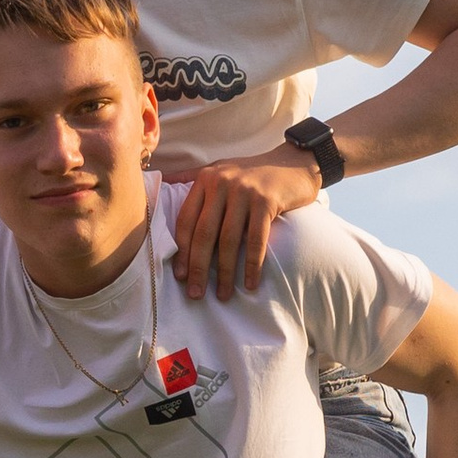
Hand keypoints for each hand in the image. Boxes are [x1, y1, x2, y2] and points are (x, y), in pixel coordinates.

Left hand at [170, 147, 320, 297]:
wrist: (295, 162)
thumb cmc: (253, 173)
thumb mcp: (220, 169)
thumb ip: (191, 176)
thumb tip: (162, 181)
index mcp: (205, 179)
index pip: (186, 220)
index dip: (181, 251)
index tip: (180, 276)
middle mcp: (221, 182)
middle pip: (204, 233)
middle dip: (198, 268)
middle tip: (196, 294)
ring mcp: (244, 191)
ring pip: (228, 240)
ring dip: (224, 272)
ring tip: (223, 294)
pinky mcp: (266, 201)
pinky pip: (256, 240)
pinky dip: (252, 265)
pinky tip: (249, 283)